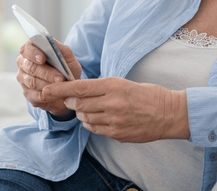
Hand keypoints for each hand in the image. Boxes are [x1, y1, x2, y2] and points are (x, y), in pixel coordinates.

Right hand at [16, 40, 81, 115]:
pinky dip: (48, 96)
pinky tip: (58, 94)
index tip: (43, 58)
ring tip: (62, 86)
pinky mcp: (28, 94)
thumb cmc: (65, 67)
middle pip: (31, 67)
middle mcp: (23, 64)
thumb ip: (61, 49)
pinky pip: (36, 96)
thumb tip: (53, 43)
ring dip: (48, 85)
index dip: (33, 53)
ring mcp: (23, 80)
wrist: (68, 85)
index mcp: (30, 50)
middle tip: (60, 77)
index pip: (27, 49)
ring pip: (33, 82)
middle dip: (46, 73)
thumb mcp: (67, 57)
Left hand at [42, 77, 189, 142]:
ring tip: (89, 108)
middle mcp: (112, 103)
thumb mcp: (124, 83)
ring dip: (81, 113)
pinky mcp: (118, 133)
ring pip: (85, 118)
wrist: (169, 114)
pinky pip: (96, 129)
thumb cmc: (148, 95)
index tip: (47, 89)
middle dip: (70, 102)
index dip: (60, 89)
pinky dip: (92, 124)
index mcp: (113, 85)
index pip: (79, 87)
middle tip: (70, 99)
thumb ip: (102, 87)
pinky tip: (98, 118)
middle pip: (78, 104)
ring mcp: (114, 120)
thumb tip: (79, 91)